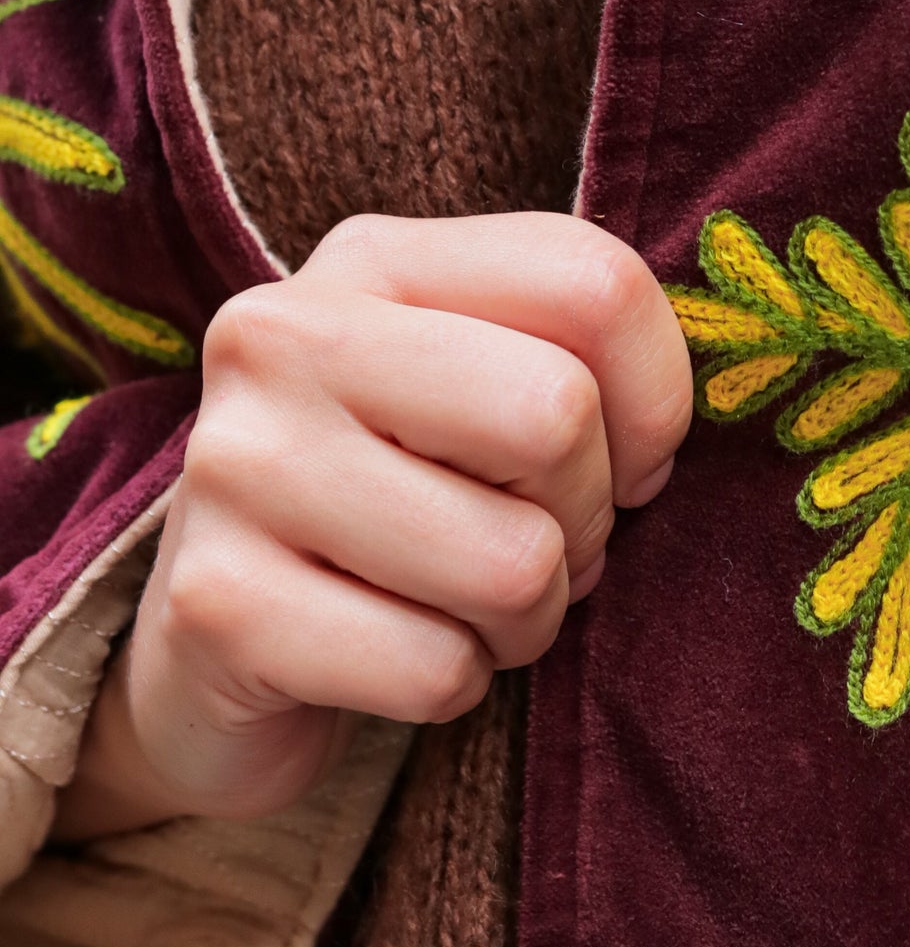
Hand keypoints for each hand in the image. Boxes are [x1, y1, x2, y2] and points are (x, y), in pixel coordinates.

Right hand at [52, 212, 691, 840]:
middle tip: (533, 540)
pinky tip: (389, 651)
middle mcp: (282, 335)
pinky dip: (450, 686)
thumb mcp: (489, 387)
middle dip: (586, 514)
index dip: (653, 398)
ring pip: (511, 562)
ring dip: (523, 616)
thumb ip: (587, 361)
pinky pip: (436, 670)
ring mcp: (235, 467)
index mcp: (372, 260)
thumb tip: (659, 445)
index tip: (620, 457)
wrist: (224, 642)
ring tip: (460, 603)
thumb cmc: (409, 497)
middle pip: (557, 414)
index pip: (595, 282)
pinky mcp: (213, 607)